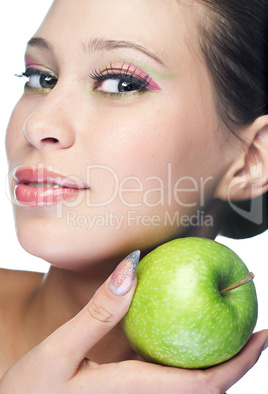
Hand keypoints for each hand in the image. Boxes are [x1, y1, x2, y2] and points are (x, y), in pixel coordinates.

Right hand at [1, 251, 266, 393]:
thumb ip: (98, 312)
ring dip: (214, 358)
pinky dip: (185, 356)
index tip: (264, 335)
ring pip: (188, 383)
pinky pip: (166, 377)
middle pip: (205, 386)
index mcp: (133, 391)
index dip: (239, 362)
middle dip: (236, 359)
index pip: (203, 382)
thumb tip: (131, 268)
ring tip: (227, 323)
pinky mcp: (126, 393)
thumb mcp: (59, 351)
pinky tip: (181, 334)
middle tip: (255, 324)